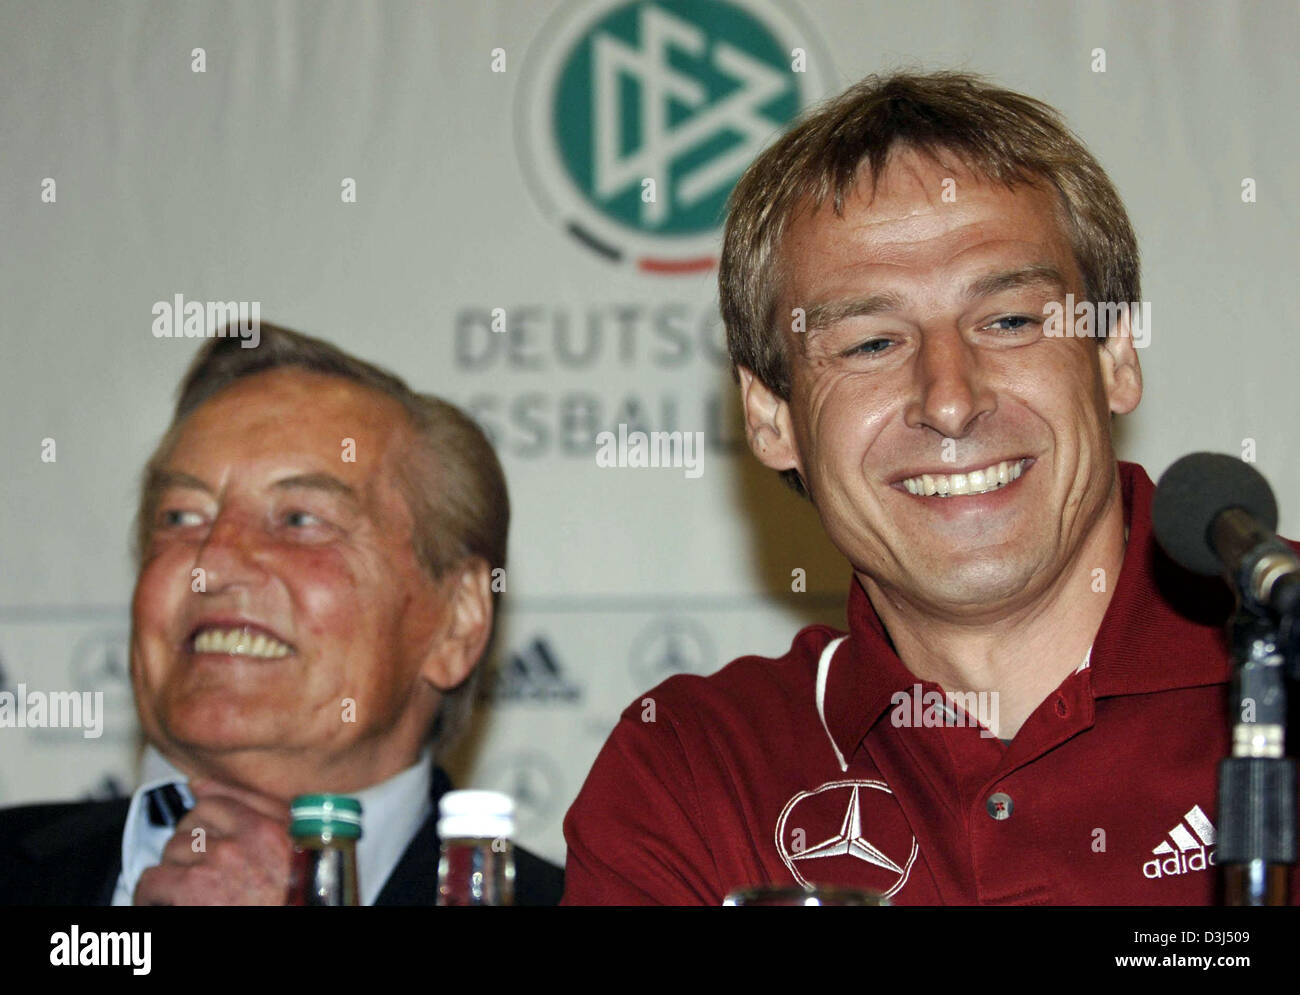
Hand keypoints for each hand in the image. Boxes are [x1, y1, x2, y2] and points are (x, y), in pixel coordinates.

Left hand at [134, 778, 292, 905]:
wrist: (294, 916)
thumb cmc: (293, 897)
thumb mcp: (289, 847)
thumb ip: (255, 809)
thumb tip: (201, 785)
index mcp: (269, 827)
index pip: (216, 801)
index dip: (205, 819)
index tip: (203, 834)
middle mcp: (242, 840)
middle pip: (191, 823)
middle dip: (190, 844)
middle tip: (198, 868)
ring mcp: (216, 863)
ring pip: (171, 849)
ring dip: (173, 868)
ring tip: (185, 889)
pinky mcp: (191, 889)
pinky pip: (151, 880)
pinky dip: (150, 896)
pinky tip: (163, 904)